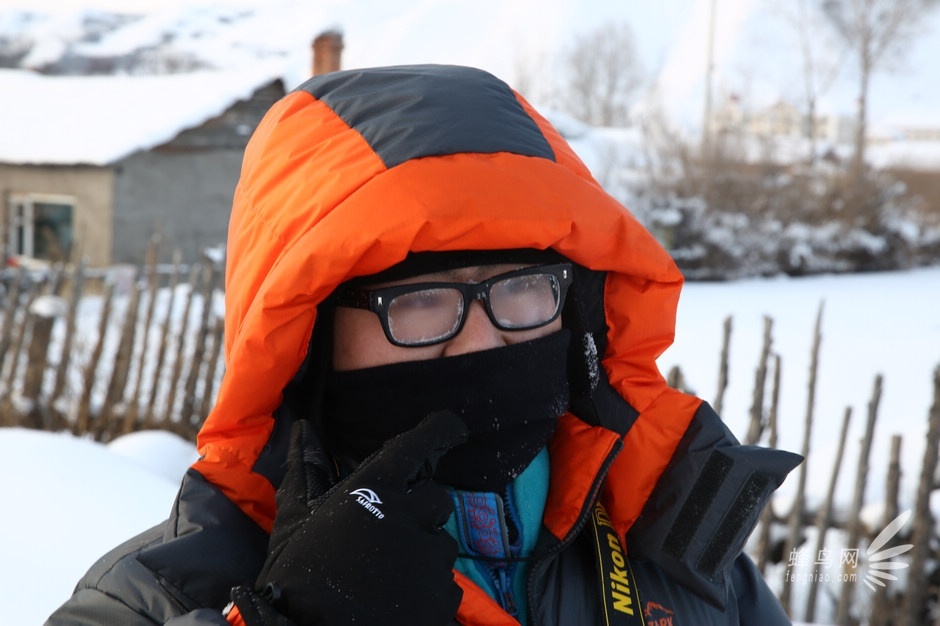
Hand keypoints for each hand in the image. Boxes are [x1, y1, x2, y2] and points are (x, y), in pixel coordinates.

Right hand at [232, 410, 467, 625]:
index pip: (422, 444)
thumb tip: (302, 429)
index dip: (441, 432)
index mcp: (377, 488)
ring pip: (441, 545)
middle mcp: (412, 514)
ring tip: (387, 580)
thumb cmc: (297, 580)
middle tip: (387, 540)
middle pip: (436, 499)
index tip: (452, 430)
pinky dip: (428, 593)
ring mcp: (433, 556)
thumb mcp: (295, 522)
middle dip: (419, 513)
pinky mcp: (445, 595)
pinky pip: (446, 586)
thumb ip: (306, 471)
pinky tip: (398, 604)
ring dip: (422, 556)